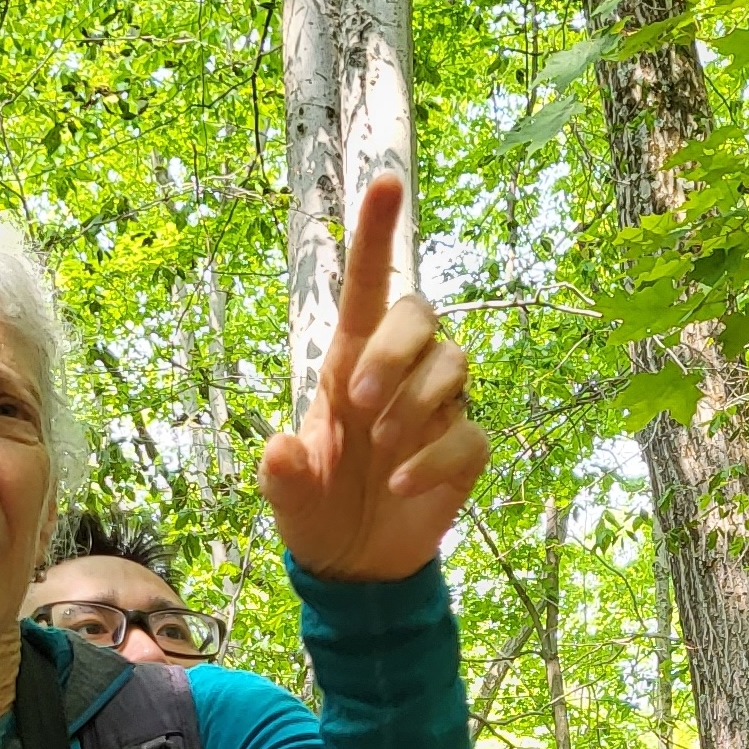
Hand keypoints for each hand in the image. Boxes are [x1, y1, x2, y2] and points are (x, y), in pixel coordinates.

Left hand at [264, 174, 487, 583]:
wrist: (355, 565)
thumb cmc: (317, 509)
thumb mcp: (286, 496)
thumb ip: (281, 474)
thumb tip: (279, 449)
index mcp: (348, 362)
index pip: (367, 285)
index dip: (375, 234)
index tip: (384, 183)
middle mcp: (398, 374)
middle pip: (419, 316)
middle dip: (393, 353)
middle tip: (359, 406)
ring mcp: (437, 410)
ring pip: (453, 365)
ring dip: (415, 405)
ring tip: (380, 453)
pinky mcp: (464, 450)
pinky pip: (469, 432)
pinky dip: (434, 457)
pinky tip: (399, 485)